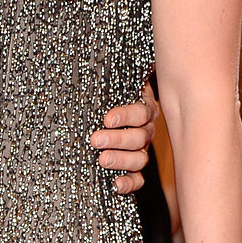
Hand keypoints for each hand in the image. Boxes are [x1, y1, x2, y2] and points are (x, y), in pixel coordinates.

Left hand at [91, 80, 159, 194]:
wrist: (97, 115)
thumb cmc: (102, 98)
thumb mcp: (105, 85)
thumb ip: (105, 77)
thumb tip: (102, 57)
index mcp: (143, 108)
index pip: (140, 112)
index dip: (125, 116)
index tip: (106, 119)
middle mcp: (145, 130)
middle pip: (139, 137)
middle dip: (117, 139)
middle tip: (95, 140)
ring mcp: (141, 151)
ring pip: (139, 159)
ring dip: (120, 160)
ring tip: (101, 160)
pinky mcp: (134, 170)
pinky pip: (138, 180)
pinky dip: (128, 183)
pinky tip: (115, 184)